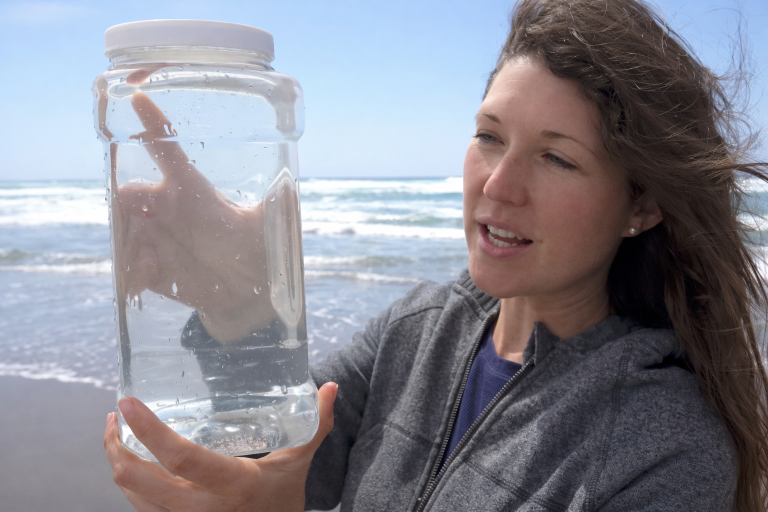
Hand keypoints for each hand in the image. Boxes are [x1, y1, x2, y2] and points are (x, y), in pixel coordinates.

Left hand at [104, 382, 337, 511]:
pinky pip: (139, 506)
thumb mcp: (300, 459)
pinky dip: (128, 482)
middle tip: (115, 413)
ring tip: (115, 431)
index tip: (128, 402)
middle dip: (115, 446)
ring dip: (116, 462)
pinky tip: (130, 458)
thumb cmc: (283, 495)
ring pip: (132, 495)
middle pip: (138, 480)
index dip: (148, 430)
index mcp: (232, 485)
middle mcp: (202, 508)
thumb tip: (333, 386)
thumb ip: (317, 423)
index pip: (180, 457)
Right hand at [108, 68, 277, 342]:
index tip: (138, 97)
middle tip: (133, 205)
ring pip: (125, 228)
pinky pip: (130, 266)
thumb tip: (290, 186)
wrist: (249, 296)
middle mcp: (169, 210)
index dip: (153, 126)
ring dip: (129, 238)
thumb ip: (278, 206)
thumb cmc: (259, 252)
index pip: (168, 152)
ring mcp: (156, 239)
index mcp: (193, 191)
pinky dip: (134, 270)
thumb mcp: (269, 227)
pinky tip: (145, 279)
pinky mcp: (151, 270)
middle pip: (133, 192)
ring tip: (148, 256)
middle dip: (127, 196)